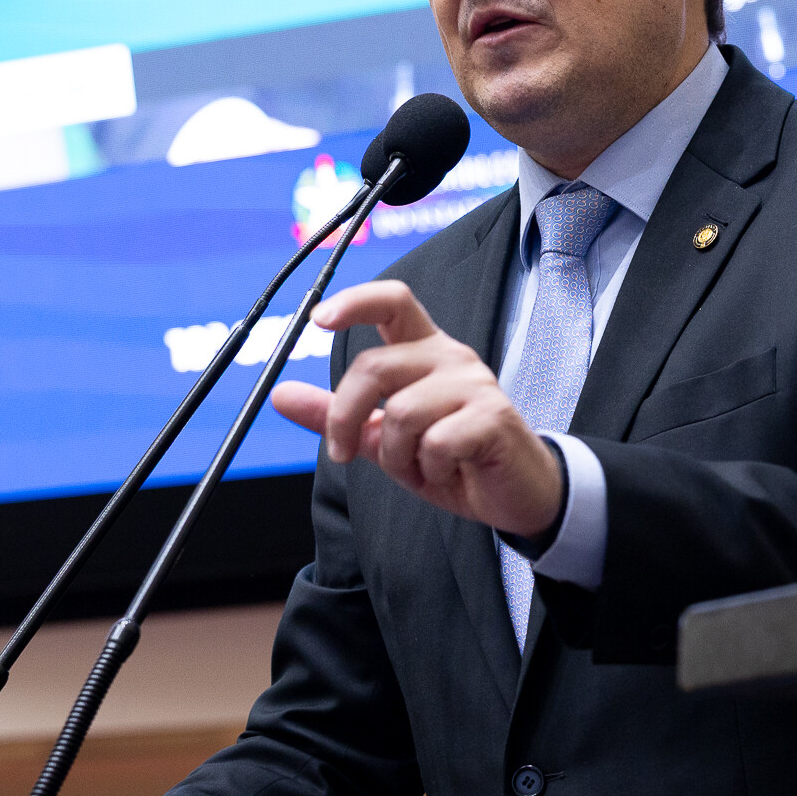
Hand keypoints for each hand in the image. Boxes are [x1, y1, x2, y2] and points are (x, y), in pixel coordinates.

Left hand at [270, 281, 561, 537]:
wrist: (515, 494)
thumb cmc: (452, 459)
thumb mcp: (382, 437)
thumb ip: (336, 414)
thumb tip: (280, 395)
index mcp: (424, 350)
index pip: (392, 301)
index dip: (354, 302)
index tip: (318, 318)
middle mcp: (450, 357)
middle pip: (374, 367)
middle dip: (345, 418)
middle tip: (344, 454)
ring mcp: (475, 384)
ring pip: (401, 412)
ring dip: (396, 456)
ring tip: (421, 467)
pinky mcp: (493, 417)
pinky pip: (435, 443)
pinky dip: (430, 470)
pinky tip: (449, 473)